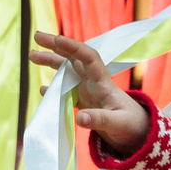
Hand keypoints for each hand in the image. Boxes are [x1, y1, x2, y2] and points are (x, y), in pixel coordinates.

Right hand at [29, 31, 147, 153]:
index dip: (74, 47)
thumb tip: (80, 118)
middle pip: (73, 59)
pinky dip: (54, 89)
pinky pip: (66, 91)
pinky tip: (43, 89)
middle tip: (37, 36)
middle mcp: (94, 82)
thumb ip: (100, 120)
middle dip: (56, 46)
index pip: (89, 58)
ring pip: (67, 72)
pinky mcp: (84, 102)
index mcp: (103, 83)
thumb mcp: (118, 124)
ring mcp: (88, 91)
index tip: (57, 40)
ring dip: (51, 63)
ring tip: (32, 55)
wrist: (138, 133)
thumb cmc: (132, 125)